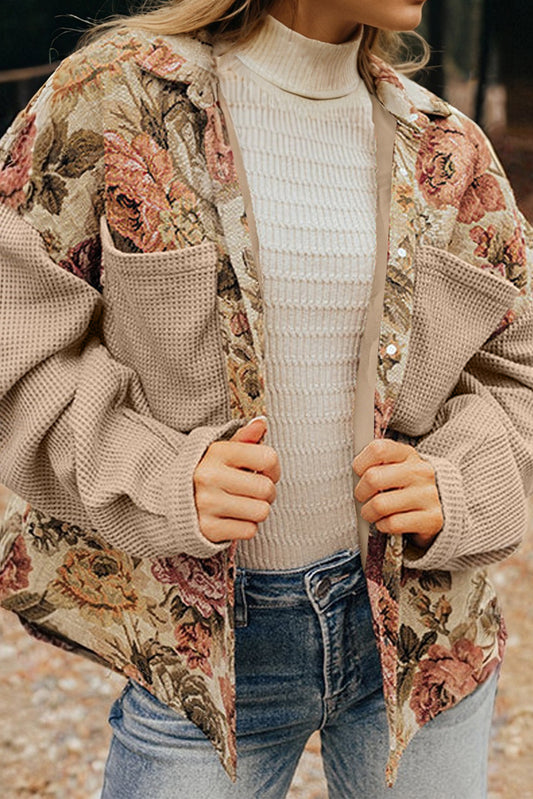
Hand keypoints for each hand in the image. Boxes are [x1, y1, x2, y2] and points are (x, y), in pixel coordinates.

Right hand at [193, 417, 280, 543]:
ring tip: (243, 505)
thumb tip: (262, 423)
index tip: (264, 472)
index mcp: (217, 452)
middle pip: (267, 488)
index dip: (273, 468)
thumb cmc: (203, 474)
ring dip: (257, 511)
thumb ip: (244, 438)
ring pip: (261, 512)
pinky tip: (232, 518)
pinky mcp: (208, 529)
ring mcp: (207, 504)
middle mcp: (210, 476)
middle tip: (253, 492)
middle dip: (267, 493)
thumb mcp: (220, 451)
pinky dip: (246, 527)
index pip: (268, 458)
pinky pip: (249, 531)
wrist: (167, 500)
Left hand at [352, 438, 442, 550]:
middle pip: (373, 478)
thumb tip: (352, 474)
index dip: (361, 463)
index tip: (360, 473)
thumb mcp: (398, 467)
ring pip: (380, 504)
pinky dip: (382, 526)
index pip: (378, 449)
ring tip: (372, 513)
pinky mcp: (432, 518)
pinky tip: (386, 522)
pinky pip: (393, 523)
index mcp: (408, 454)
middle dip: (361, 492)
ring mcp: (428, 495)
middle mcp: (420, 472)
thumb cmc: (409, 486)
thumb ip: (377, 464)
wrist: (443, 507)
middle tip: (363, 497)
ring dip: (369, 512)